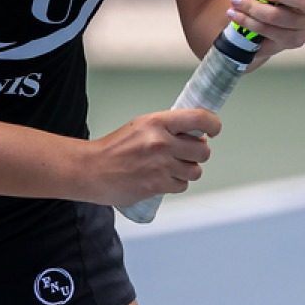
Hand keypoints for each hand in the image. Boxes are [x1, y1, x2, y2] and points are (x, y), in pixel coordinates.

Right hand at [83, 107, 220, 205]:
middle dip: (197, 153)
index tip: (214, 129)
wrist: (91, 170)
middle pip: (203, 150)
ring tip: (171, 167)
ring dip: (188, 170)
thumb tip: (197, 134)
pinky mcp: (157, 185)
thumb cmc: (114, 148)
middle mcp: (161, 142)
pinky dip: (175, 184)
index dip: (213, 124)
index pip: (199, 118)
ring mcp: (160, 165)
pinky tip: (162, 178)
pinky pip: (182, 186)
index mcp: (157, 122)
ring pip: (195, 171)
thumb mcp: (141, 126)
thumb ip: (168, 128)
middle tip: (186, 153)